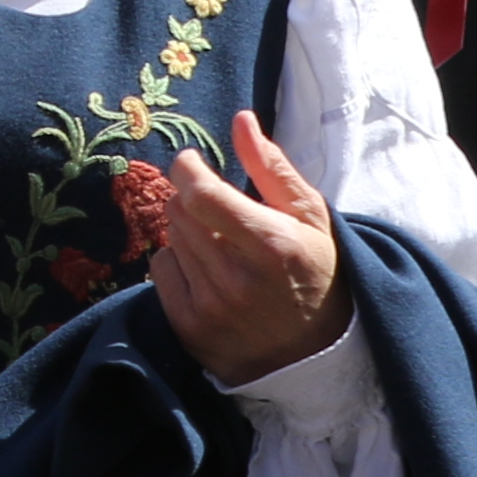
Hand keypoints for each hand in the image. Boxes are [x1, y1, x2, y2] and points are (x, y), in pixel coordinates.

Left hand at [150, 113, 343, 383]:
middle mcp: (238, 278)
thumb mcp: (309, 218)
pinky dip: (177, 263)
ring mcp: (211, 306)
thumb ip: (272, 167)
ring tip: (222, 247)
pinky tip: (208, 274)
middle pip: (179, 211)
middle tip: (219, 212)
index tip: (192, 163)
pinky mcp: (189, 328)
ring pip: (169, 238)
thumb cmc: (316, 274)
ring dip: (187, 232)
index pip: (201, 195)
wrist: (317, 356)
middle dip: (193, 200)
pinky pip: (159, 271)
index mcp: (273, 245)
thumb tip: (240, 120)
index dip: (188, 170)